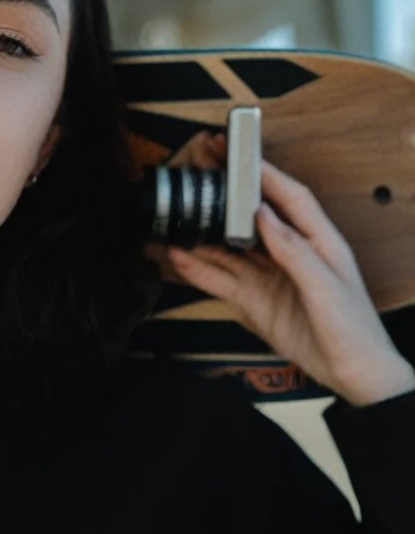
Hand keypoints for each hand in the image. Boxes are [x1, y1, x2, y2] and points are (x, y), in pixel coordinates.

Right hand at [166, 133, 414, 406]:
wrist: (354, 375)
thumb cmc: (354, 329)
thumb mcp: (326, 286)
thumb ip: (294, 250)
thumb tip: (264, 215)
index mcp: (320, 242)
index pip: (292, 198)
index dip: (267, 176)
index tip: (240, 157)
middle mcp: (292, 255)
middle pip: (254, 217)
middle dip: (229, 196)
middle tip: (202, 175)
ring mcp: (271, 278)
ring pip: (231, 249)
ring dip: (206, 235)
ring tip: (179, 219)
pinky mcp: (256, 302)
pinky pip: (222, 281)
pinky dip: (199, 270)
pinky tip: (180, 258)